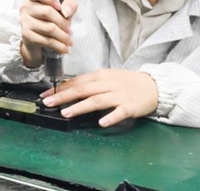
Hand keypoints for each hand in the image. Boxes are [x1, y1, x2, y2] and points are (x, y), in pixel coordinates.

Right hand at [19, 0, 77, 67]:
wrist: (38, 43)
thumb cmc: (51, 22)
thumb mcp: (63, 10)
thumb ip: (69, 4)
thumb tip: (66, 11)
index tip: (59, 7)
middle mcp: (26, 7)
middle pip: (47, 11)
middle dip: (63, 22)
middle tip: (69, 30)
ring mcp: (24, 22)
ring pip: (49, 28)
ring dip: (63, 37)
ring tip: (69, 41)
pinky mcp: (26, 36)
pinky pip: (46, 41)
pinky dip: (59, 46)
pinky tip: (64, 48)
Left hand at [39, 69, 157, 126]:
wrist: (154, 85)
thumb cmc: (127, 82)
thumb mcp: (107, 77)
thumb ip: (90, 83)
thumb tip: (68, 87)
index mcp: (100, 75)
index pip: (77, 81)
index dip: (60, 88)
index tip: (46, 94)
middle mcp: (108, 84)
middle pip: (82, 89)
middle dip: (63, 96)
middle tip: (48, 102)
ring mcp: (119, 95)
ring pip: (96, 100)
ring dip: (80, 107)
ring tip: (66, 113)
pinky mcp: (130, 106)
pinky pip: (119, 112)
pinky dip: (110, 117)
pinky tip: (101, 123)